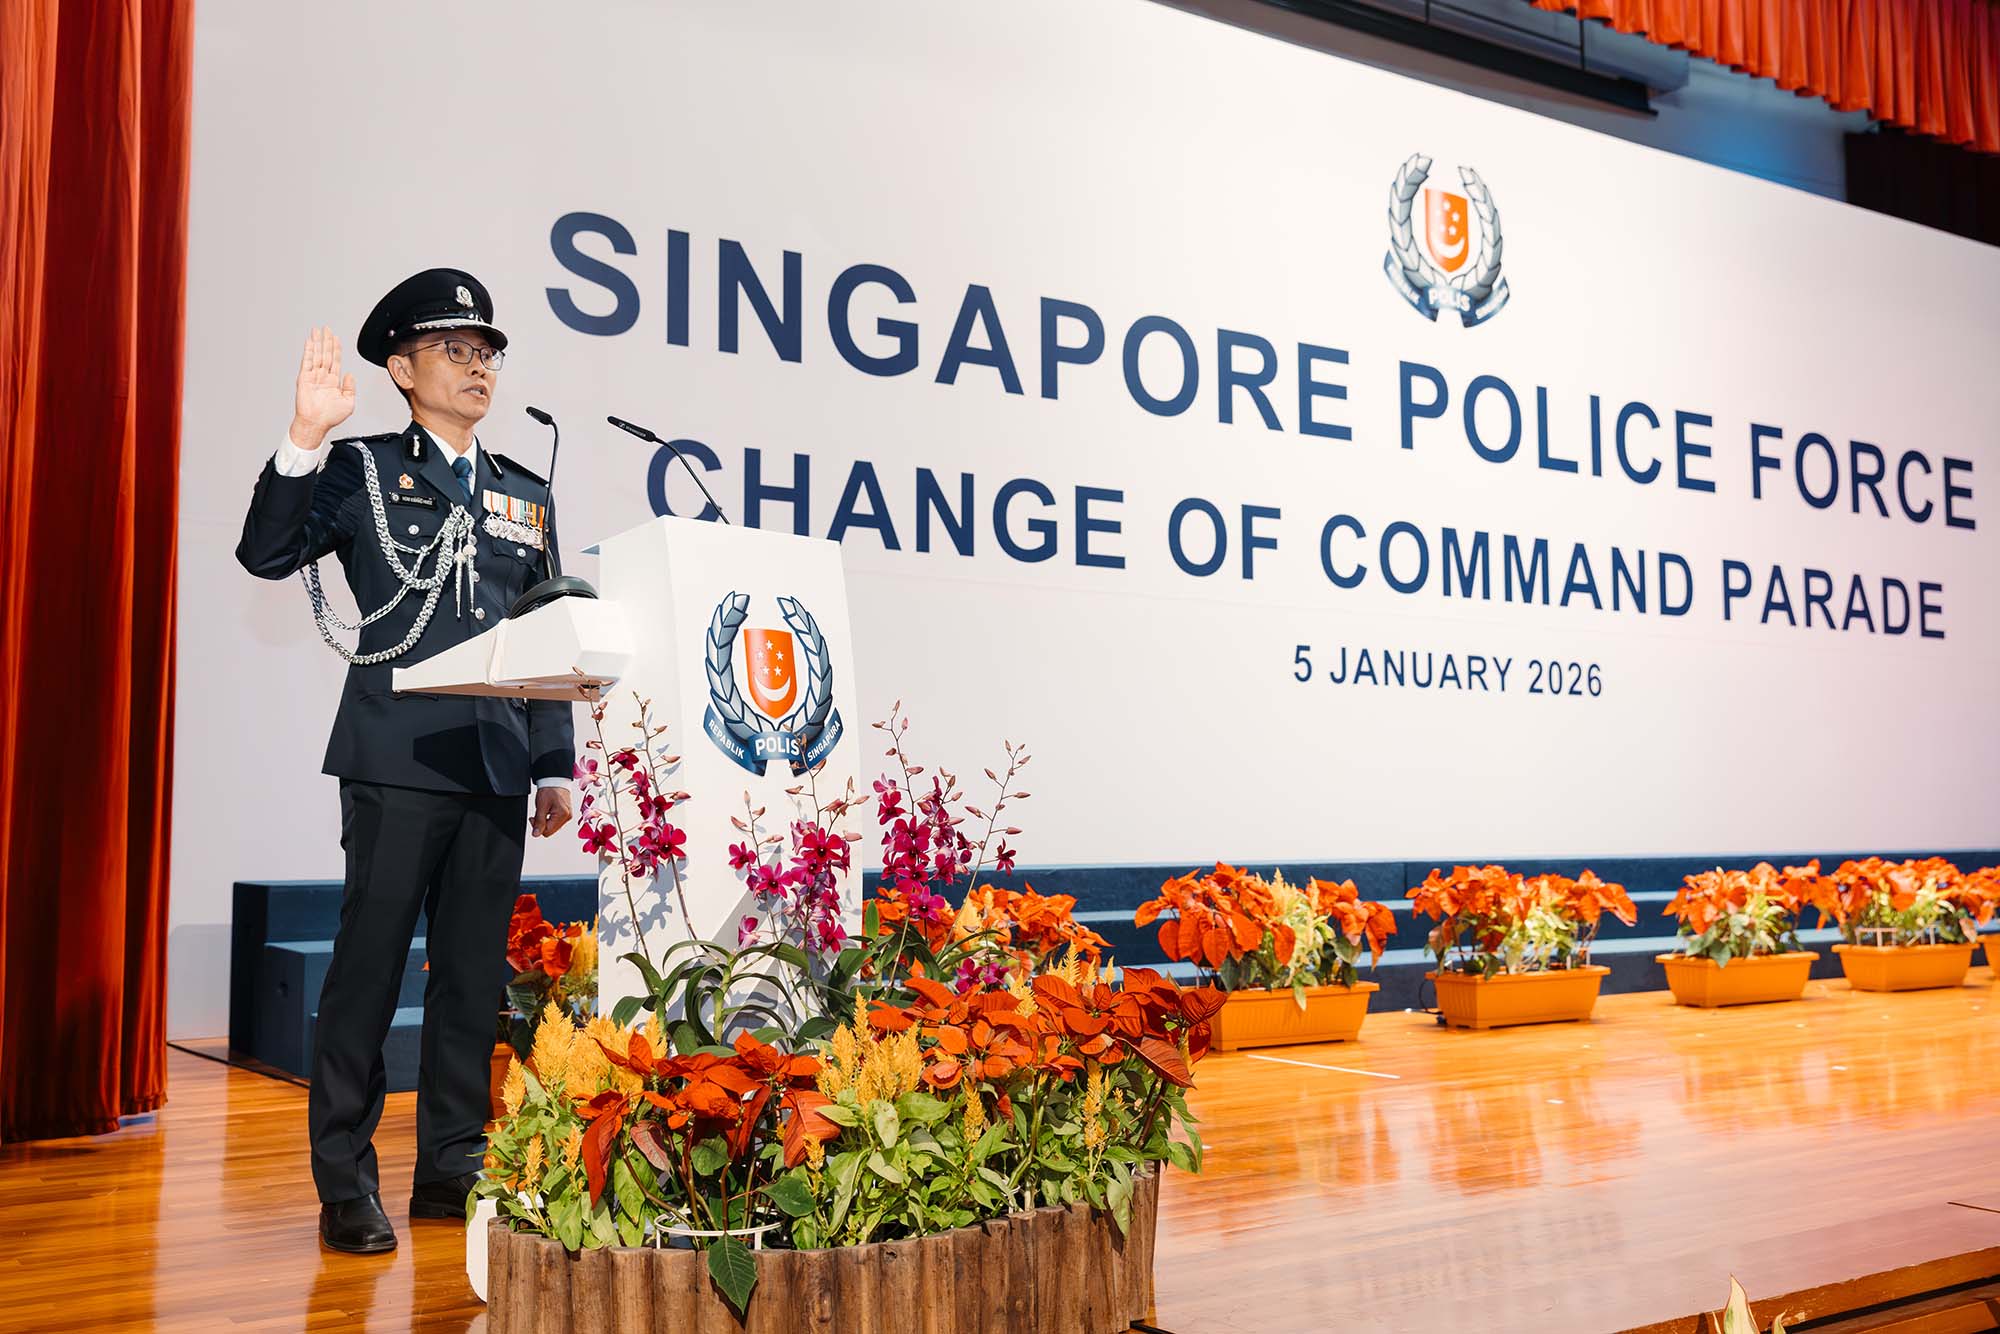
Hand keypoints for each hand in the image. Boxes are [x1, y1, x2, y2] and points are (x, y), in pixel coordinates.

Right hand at [290, 325, 355, 449]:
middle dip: (327, 341)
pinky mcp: (304, 378)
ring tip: (318, 331)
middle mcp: (323, 377)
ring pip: (317, 355)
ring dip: (318, 342)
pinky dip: (308, 351)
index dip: (336, 349)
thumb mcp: (349, 402)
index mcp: (333, 382)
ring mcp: (313, 376)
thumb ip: (351, 387)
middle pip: (326, 354)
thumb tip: (350, 375)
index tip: (336, 339)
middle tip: (327, 329)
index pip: (335, 361)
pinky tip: (310, 342)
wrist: (316, 423)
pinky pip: (307, 361)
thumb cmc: (330, 417)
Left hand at [531, 786, 571, 838]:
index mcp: (563, 815)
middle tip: (538, 813)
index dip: (537, 827)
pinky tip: (548, 810)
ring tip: (544, 810)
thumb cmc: (550, 789)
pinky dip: (550, 818)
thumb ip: (539, 821)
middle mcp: (568, 817)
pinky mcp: (566, 814)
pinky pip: (556, 822)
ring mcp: (568, 816)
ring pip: (553, 826)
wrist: (555, 780)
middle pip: (551, 830)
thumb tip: (536, 834)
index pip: (547, 832)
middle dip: (542, 824)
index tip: (533, 818)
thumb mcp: (541, 805)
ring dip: (546, 821)